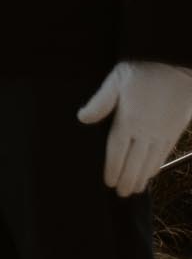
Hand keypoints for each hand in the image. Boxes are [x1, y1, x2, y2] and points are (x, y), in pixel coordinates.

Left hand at [78, 60, 191, 196]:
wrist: (176, 64)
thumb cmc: (142, 69)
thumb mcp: (116, 80)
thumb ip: (100, 101)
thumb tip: (82, 118)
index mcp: (128, 119)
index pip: (117, 150)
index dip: (113, 168)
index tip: (108, 182)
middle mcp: (146, 129)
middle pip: (134, 160)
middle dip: (127, 178)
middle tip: (121, 194)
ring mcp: (163, 130)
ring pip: (151, 160)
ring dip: (142, 177)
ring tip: (135, 190)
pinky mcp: (176, 128)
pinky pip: (166, 152)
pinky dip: (158, 165)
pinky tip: (152, 173)